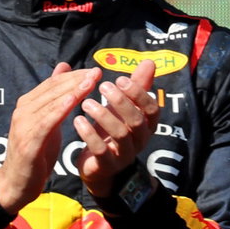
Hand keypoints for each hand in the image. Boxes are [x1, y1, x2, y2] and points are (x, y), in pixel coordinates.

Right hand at [0, 63, 101, 213]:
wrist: (16, 183)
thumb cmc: (35, 150)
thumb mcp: (47, 120)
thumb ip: (54, 95)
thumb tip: (63, 66)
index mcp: (27, 104)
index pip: (53, 83)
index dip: (74, 75)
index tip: (95, 70)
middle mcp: (23, 111)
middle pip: (53, 90)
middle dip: (76, 80)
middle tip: (97, 72)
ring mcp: (23, 126)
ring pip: (51, 103)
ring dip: (72, 91)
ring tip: (91, 83)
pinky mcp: (28, 142)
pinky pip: (45, 123)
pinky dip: (58, 111)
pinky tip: (73, 103)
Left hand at [73, 58, 159, 198]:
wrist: (99, 166)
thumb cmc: (113, 130)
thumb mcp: (125, 108)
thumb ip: (137, 86)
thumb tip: (150, 61)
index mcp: (147, 125)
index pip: (152, 108)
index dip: (138, 93)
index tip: (120, 79)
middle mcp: (141, 140)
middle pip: (136, 121)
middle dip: (121, 102)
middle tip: (103, 86)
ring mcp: (125, 154)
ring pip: (119, 134)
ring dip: (103, 116)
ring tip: (86, 102)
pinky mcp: (108, 165)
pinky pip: (101, 150)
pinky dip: (89, 134)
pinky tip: (78, 120)